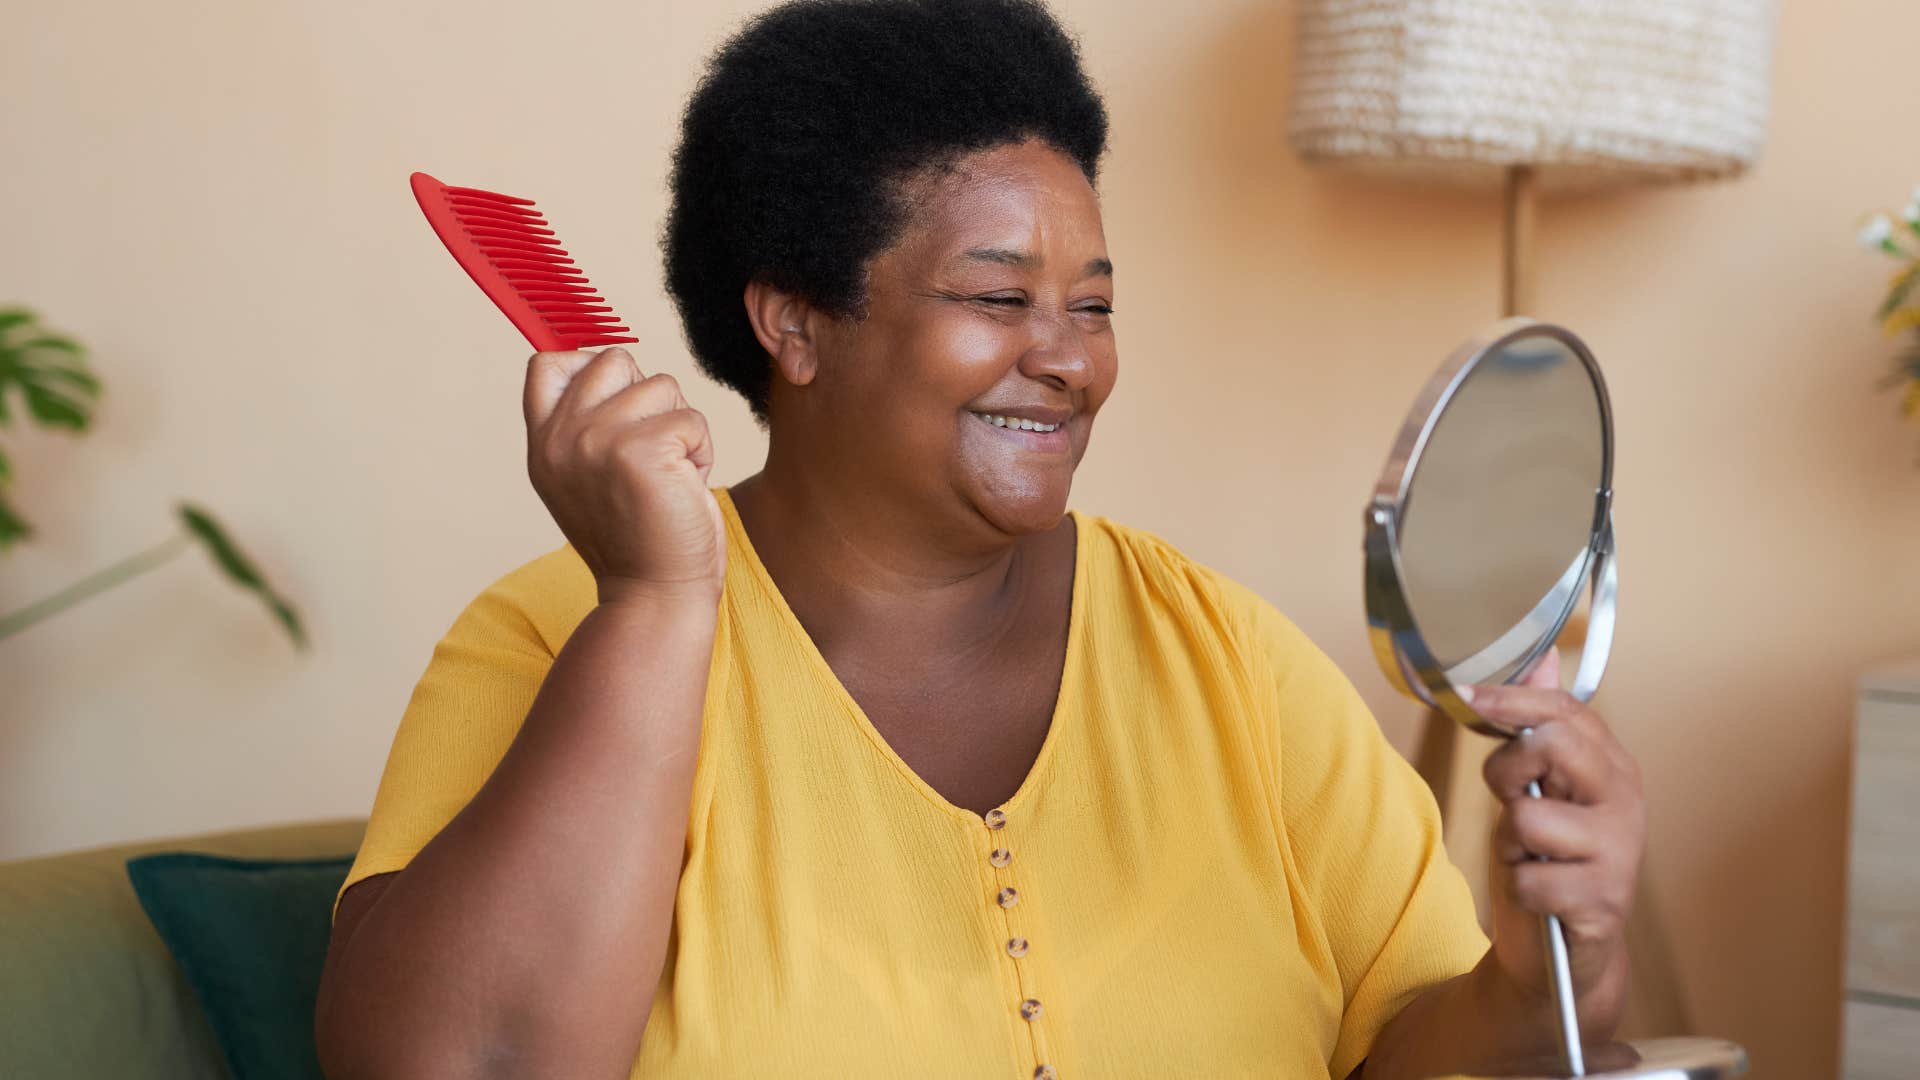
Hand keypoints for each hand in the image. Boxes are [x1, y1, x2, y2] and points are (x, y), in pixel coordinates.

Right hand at [522, 348, 724, 605]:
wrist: (654, 595)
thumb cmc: (637, 535)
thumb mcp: (586, 477)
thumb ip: (584, 424)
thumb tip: (608, 360)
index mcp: (543, 444)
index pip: (548, 363)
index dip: (592, 370)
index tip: (620, 416)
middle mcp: (560, 438)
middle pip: (615, 360)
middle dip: (649, 399)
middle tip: (651, 454)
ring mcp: (595, 441)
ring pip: (662, 386)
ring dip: (681, 430)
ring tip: (668, 477)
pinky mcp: (640, 450)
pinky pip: (693, 419)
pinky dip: (702, 452)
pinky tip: (684, 489)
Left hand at [1469, 648, 1644, 1028]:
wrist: (1565, 950)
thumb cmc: (1547, 859)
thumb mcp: (1537, 787)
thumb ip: (1539, 728)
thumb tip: (1541, 658)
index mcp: (1611, 766)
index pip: (1566, 711)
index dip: (1512, 699)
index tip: (1469, 697)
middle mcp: (1624, 801)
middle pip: (1553, 744)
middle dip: (1508, 768)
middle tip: (1513, 798)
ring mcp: (1619, 851)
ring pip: (1529, 816)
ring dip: (1511, 842)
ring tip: (1532, 857)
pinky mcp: (1603, 900)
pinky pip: (1528, 878)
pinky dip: (1519, 889)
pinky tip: (1542, 896)